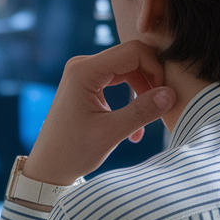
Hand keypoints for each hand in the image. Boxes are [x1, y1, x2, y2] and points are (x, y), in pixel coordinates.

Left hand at [23, 41, 175, 185]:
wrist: (48, 167)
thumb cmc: (73, 152)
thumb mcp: (111, 133)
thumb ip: (142, 111)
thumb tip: (171, 94)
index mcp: (84, 71)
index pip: (133, 52)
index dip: (155, 68)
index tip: (165, 95)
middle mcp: (82, 65)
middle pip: (131, 58)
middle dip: (151, 80)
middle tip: (161, 107)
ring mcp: (83, 73)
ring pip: (127, 69)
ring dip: (142, 92)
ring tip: (148, 121)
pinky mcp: (86, 84)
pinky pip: (118, 80)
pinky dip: (130, 98)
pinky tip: (135, 128)